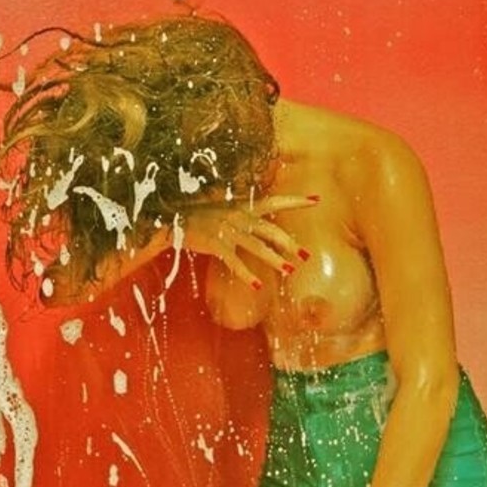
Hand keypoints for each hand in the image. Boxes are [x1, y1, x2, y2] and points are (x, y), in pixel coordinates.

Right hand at [179, 195, 316, 287]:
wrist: (171, 218)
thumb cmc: (195, 214)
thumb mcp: (220, 207)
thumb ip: (239, 212)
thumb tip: (255, 221)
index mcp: (243, 206)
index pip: (275, 201)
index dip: (296, 201)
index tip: (316, 200)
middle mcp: (239, 217)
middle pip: (272, 231)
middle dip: (290, 244)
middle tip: (305, 256)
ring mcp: (228, 231)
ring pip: (258, 248)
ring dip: (275, 260)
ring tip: (290, 271)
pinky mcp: (216, 245)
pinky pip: (235, 262)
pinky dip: (246, 275)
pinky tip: (257, 285)